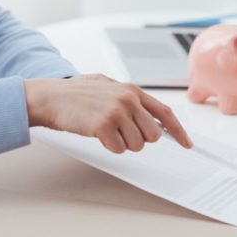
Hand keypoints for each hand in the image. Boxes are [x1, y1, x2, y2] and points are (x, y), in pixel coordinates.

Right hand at [23, 74, 192, 152]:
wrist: (50, 96)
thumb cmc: (77, 94)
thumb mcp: (109, 87)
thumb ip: (132, 100)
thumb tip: (153, 118)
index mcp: (132, 90)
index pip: (165, 113)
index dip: (178, 130)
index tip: (186, 143)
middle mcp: (128, 99)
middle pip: (153, 135)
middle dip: (139, 139)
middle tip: (121, 132)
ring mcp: (117, 112)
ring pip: (136, 145)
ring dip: (122, 143)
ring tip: (105, 129)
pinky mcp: (104, 125)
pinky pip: (118, 149)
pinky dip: (108, 146)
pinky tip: (97, 133)